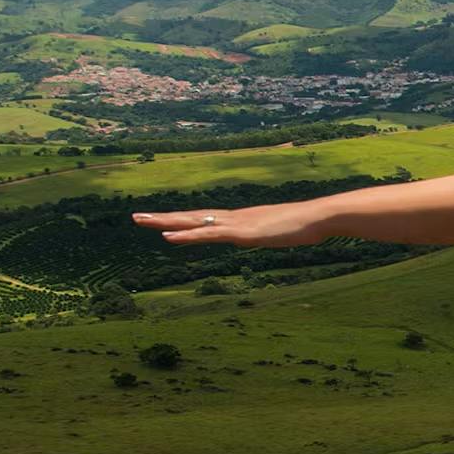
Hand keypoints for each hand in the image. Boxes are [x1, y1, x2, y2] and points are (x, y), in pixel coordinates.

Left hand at [132, 204, 319, 246]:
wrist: (318, 217)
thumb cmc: (306, 225)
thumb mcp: (281, 232)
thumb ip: (270, 232)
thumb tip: (271, 234)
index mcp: (240, 220)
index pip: (204, 219)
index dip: (182, 220)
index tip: (162, 221)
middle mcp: (232, 218)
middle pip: (191, 217)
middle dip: (163, 218)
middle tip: (135, 217)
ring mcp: (235, 224)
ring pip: (193, 222)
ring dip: (166, 222)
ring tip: (141, 221)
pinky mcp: (241, 233)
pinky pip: (208, 234)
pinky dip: (186, 235)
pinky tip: (168, 237)